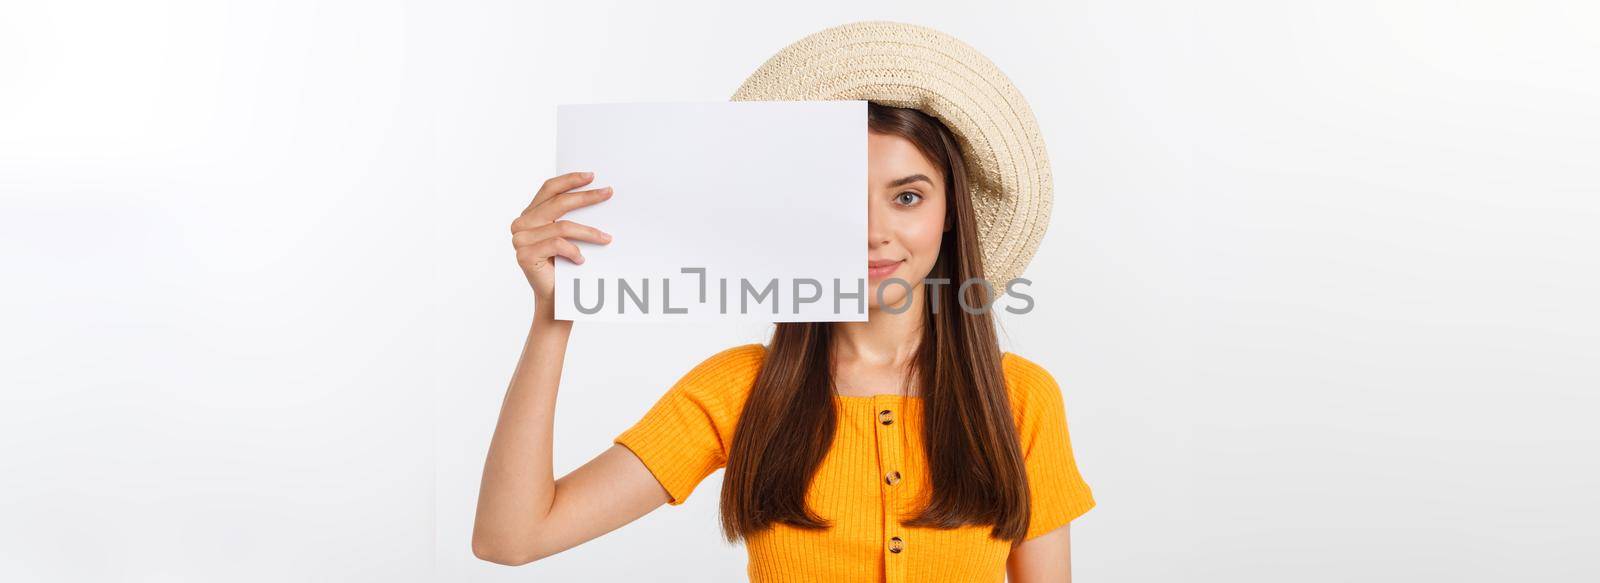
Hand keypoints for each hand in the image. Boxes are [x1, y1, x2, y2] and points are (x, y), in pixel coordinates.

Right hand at [511, 171, 613, 303]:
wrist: (554, 300)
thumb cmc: (563, 267)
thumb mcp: (566, 237)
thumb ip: (569, 217)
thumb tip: (597, 194)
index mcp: (529, 215)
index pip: (549, 189)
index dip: (570, 180)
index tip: (592, 176)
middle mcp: (521, 224)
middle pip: (558, 203)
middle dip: (586, 197)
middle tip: (608, 193)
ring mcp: (520, 239)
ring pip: (562, 226)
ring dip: (589, 232)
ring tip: (606, 238)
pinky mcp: (524, 255)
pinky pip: (558, 244)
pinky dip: (574, 251)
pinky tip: (582, 260)